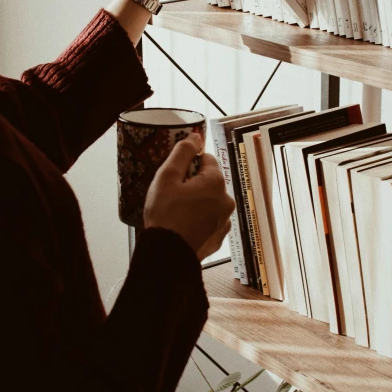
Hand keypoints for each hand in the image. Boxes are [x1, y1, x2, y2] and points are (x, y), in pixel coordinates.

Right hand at [144, 133, 234, 261]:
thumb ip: (183, 152)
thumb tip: (195, 136)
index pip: (207, 159)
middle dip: (193, 183)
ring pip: (210, 200)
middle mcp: (226, 200)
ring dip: (197, 201)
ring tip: (176, 211)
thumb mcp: (167, 176)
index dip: (189, 164)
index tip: (175, 174)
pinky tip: (184, 224)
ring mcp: (224, 220)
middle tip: (173, 194)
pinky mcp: (218, 237)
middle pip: (209, 180)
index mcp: (216, 182)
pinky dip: (199, 219)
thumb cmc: (165, 215)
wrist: (167, 255)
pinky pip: (210, 219)